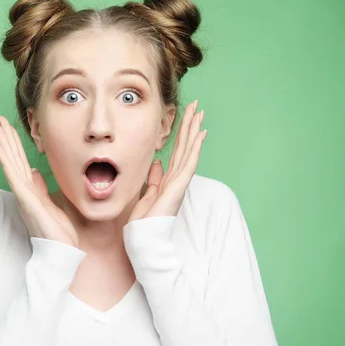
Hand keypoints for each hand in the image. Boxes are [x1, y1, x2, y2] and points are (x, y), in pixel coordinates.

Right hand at [0, 114, 78, 247]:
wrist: (60, 252)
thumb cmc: (57, 232)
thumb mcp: (51, 204)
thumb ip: (40, 188)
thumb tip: (34, 172)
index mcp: (30, 190)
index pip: (20, 161)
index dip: (14, 143)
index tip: (7, 127)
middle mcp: (24, 190)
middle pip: (13, 158)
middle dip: (5, 137)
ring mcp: (23, 194)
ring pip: (10, 163)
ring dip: (3, 143)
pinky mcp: (26, 199)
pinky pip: (13, 176)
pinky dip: (5, 161)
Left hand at [129, 100, 206, 221]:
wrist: (144, 238)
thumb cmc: (144, 222)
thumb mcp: (147, 195)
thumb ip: (154, 179)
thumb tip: (157, 163)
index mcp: (168, 180)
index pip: (177, 152)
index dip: (182, 134)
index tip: (187, 118)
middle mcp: (176, 178)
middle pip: (185, 147)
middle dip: (190, 126)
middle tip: (196, 106)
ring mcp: (179, 182)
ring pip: (189, 151)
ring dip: (194, 131)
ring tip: (200, 113)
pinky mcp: (179, 186)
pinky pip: (189, 163)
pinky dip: (195, 148)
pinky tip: (200, 134)